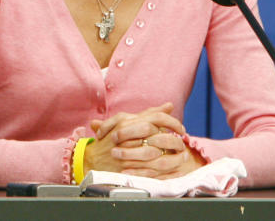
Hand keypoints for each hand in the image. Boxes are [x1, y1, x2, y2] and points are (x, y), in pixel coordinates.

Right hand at [85, 103, 203, 178]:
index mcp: (128, 120)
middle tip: (182, 143)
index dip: (172, 123)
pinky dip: (165, 169)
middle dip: (175, 140)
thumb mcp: (126, 121)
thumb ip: (149, 114)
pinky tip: (173, 168)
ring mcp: (128, 150)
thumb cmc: (111, 138)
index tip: (181, 129)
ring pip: (158, 153)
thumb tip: (169, 105)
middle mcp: (128, 134)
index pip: (156, 118)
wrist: (91, 158)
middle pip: (159, 135)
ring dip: (174, 156)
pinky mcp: (129, 166)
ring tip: (182, 157)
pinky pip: (153, 169)